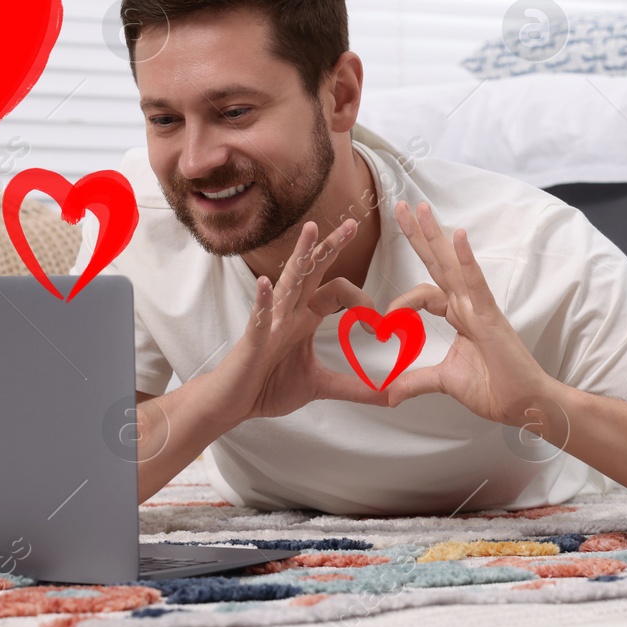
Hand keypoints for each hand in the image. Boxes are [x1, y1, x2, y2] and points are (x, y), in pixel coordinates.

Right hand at [214, 218, 390, 421]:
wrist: (234, 404)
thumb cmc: (269, 387)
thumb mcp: (320, 386)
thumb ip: (355, 388)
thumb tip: (392, 396)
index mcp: (304, 318)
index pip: (337, 292)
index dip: (362, 302)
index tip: (378, 327)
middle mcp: (289, 313)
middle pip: (313, 271)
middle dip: (331, 247)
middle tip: (352, 223)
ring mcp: (270, 323)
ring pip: (288, 283)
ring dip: (300, 256)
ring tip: (311, 229)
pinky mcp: (253, 341)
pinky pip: (259, 318)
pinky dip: (262, 301)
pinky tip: (263, 284)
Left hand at [385, 201, 557, 423]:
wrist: (522, 404)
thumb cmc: (494, 389)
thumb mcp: (444, 382)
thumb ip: (416, 382)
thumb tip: (389, 395)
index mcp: (458, 316)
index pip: (425, 293)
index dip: (402, 301)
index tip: (384, 322)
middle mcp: (467, 305)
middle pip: (437, 262)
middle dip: (418, 235)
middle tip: (400, 206)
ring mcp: (478, 306)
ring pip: (452, 264)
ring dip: (435, 235)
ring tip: (420, 208)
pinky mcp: (489, 315)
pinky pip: (476, 282)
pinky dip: (467, 259)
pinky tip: (459, 235)